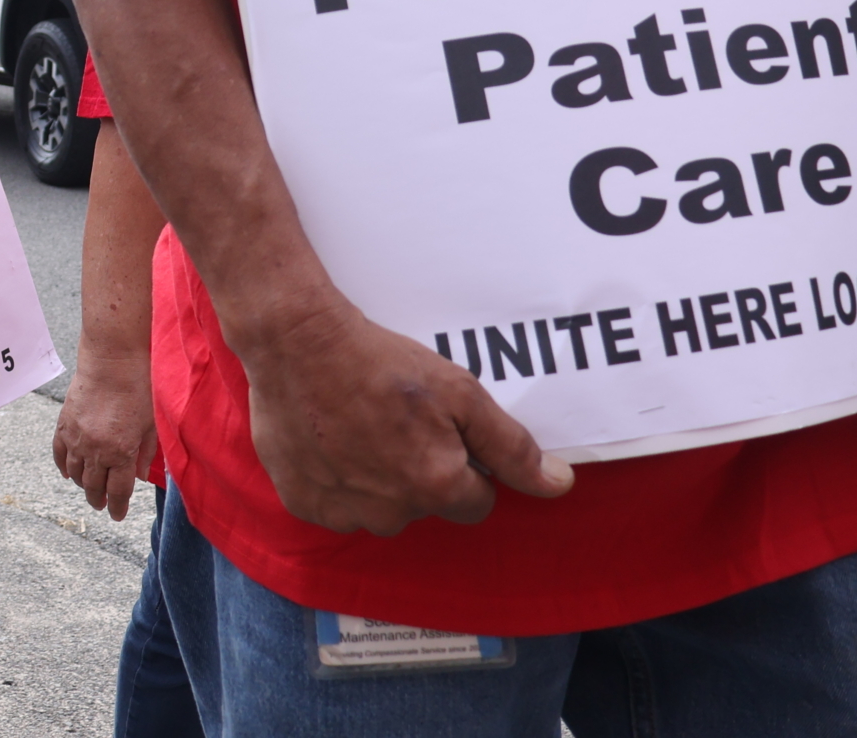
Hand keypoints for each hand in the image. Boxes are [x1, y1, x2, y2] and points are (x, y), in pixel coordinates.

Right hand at [54, 348, 156, 520]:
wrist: (113, 359)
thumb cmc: (139, 388)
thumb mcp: (150, 424)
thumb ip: (146, 454)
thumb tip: (139, 477)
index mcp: (121, 452)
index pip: (118, 491)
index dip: (118, 507)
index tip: (117, 516)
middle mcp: (96, 449)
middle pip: (94, 487)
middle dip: (98, 500)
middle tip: (102, 506)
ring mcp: (77, 437)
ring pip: (75, 473)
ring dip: (82, 485)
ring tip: (89, 489)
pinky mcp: (64, 424)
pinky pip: (58, 453)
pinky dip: (62, 466)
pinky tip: (67, 473)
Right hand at [233, 292, 573, 536]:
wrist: (297, 343)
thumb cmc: (381, 363)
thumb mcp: (459, 391)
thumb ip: (511, 446)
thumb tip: (558, 484)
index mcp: (437, 487)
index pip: (477, 501)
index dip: (465, 465)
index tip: (439, 430)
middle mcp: (393, 513)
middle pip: (426, 506)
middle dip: (420, 473)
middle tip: (396, 422)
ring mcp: (345, 512)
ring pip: (381, 510)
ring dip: (378, 481)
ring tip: (359, 429)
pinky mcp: (306, 505)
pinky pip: (337, 508)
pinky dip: (337, 482)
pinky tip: (331, 441)